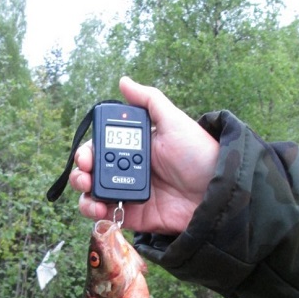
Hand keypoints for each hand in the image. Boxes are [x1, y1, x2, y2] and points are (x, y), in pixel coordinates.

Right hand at [69, 76, 218, 234]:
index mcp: (135, 148)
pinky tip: (99, 210)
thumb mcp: (174, 121)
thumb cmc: (199, 154)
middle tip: (85, 175)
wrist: (217, 191)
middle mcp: (129, 171)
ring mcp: (130, 194)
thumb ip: (149, 101)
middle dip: (81, 173)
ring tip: (89, 193)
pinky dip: (97, 215)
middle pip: (93, 173)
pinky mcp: (135, 216)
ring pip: (95, 196)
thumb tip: (124, 81)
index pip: (101, 148)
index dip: (88, 152)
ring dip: (84, 195)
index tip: (86, 156)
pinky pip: (109, 216)